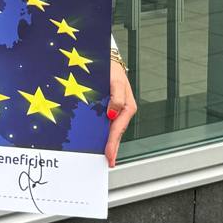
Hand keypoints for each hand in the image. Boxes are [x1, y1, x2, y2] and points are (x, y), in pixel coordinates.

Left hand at [105, 50, 136, 165]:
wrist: (105, 60)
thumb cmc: (113, 69)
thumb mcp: (116, 81)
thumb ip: (116, 97)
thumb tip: (112, 114)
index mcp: (127, 107)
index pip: (118, 129)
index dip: (113, 143)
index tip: (109, 156)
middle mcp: (120, 111)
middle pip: (115, 133)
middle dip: (111, 147)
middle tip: (107, 162)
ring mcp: (113, 111)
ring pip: (109, 130)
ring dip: (106, 142)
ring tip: (102, 156)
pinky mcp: (106, 108)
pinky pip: (103, 123)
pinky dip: (100, 132)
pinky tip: (95, 140)